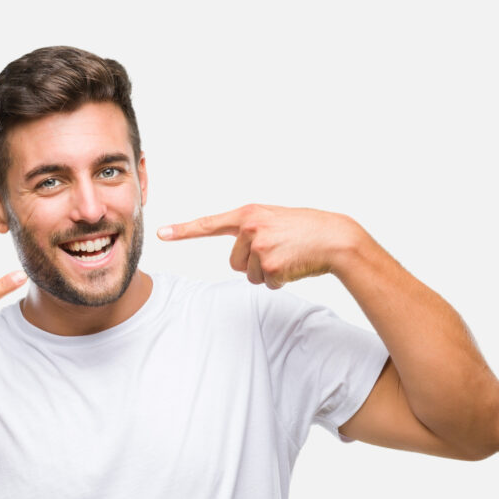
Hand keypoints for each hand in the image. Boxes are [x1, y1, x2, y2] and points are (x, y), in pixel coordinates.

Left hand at [158, 203, 365, 287]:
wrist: (336, 238)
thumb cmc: (309, 228)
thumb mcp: (276, 219)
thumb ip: (253, 228)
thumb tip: (240, 253)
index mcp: (250, 214)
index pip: (210, 224)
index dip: (184, 230)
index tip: (162, 233)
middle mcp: (250, 229)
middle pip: (235, 262)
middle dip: (255, 262)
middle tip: (281, 249)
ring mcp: (259, 247)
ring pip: (250, 275)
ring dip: (269, 272)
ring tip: (290, 256)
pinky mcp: (270, 266)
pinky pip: (266, 283)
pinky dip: (281, 280)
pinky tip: (295, 265)